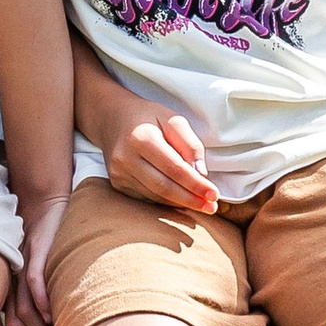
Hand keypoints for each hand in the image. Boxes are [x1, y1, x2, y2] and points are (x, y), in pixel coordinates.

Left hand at [8, 191, 66, 325]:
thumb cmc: (38, 236)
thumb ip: (27, 289)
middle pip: (13, 317)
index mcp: (5, 280)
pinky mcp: (36, 252)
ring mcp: (21, 265)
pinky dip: (41, 299)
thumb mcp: (28, 263)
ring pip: (22, 305)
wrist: (42, 201)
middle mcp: (9, 276)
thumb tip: (39, 321)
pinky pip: (34, 280)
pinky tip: (50, 315)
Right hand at [102, 107, 217, 214]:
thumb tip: (201, 173)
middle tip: (212, 207)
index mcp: (141, 138)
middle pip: (164, 187)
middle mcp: (126, 158)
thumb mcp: (172, 119)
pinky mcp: (117, 183)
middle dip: (191, 200)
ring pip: (155, 196)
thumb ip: (190, 144)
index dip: (196, 184)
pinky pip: (146, 198)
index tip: (214, 194)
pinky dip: (166, 201)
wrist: (112, 119)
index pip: (174, 168)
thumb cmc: (148, 117)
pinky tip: (181, 200)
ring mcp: (119, 173)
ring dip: (180, 203)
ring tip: (202, 205)